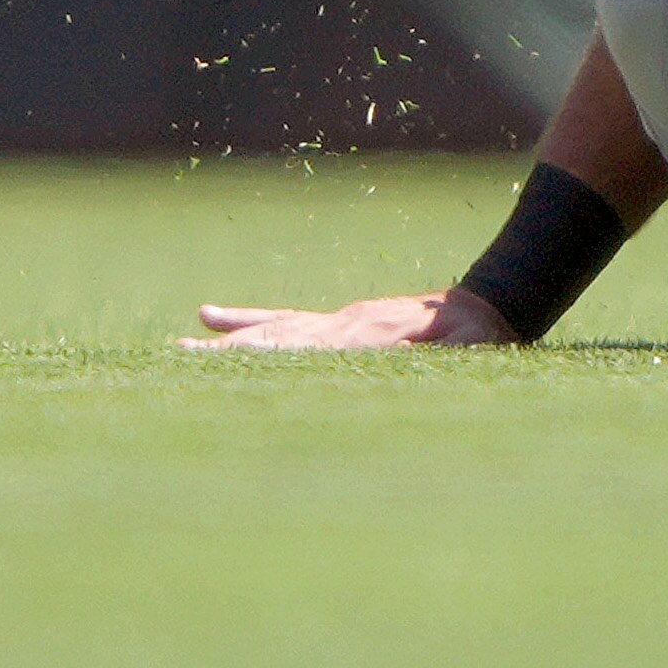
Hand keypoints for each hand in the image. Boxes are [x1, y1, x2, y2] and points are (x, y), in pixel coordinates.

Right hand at [175, 286, 517, 350]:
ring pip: (271, 329)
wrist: (489, 300)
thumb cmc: (483, 336)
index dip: (268, 358)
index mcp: (365, 335)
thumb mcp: (472, 348)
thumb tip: (416, 353)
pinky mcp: (339, 322)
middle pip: (275, 339)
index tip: (227, 368)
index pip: (305, 349)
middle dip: (229, 355)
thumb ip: (447, 350)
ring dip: (227, 342)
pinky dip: (247, 321)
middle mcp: (342, 324)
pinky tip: (207, 315)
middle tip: (179, 362)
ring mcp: (337, 320)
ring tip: (180, 346)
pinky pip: (286, 321)